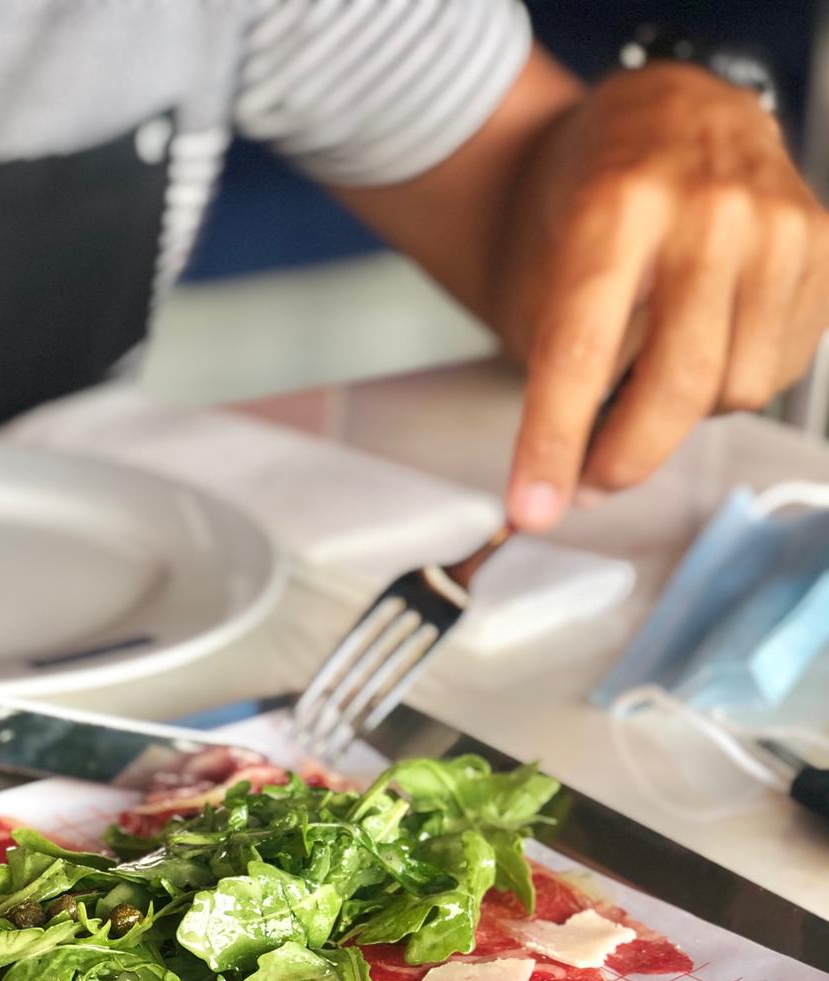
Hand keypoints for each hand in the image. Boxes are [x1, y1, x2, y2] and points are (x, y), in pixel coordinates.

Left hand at [505, 65, 828, 528]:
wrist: (668, 116)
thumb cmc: (595, 199)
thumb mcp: (546, 263)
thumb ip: (558, 364)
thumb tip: (564, 480)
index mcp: (618, 205)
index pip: (582, 352)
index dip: (554, 444)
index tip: (534, 509)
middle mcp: (708, 208)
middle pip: (676, 386)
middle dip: (625, 458)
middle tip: (588, 480)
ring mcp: (775, 223)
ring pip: (735, 390)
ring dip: (685, 415)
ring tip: (652, 375)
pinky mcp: (820, 245)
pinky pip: (778, 370)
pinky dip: (732, 385)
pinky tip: (705, 345)